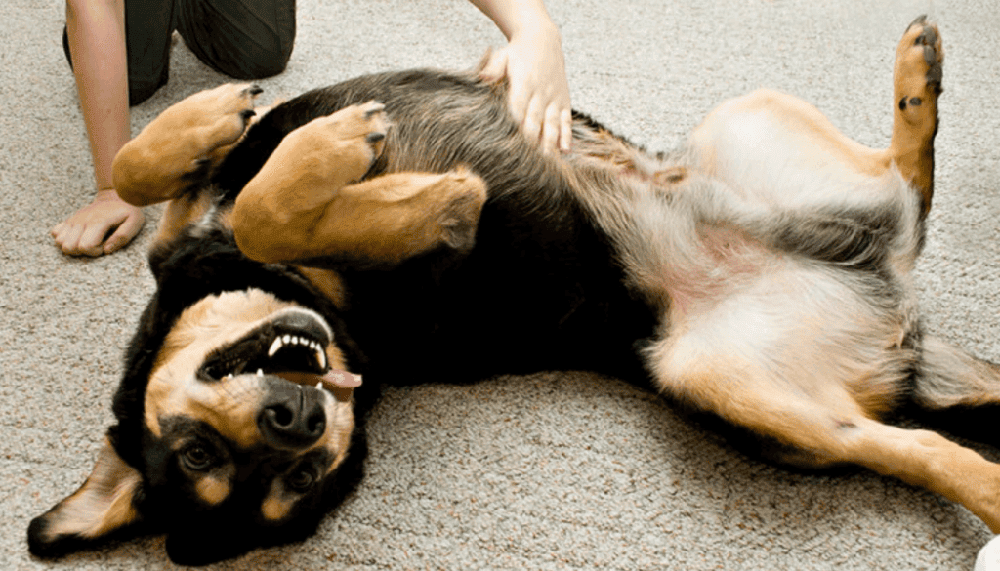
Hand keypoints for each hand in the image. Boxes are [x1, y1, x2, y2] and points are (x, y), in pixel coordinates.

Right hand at [52, 188, 145, 255]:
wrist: (115, 196)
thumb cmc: (127, 211)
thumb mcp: (134, 222)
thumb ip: (123, 237)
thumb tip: (106, 250)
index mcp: (98, 221)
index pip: (85, 246)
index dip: (95, 252)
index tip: (105, 245)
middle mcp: (81, 220)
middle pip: (68, 247)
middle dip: (83, 252)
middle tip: (97, 244)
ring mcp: (73, 220)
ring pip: (59, 242)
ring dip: (73, 246)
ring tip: (88, 240)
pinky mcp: (68, 220)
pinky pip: (55, 234)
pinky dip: (65, 239)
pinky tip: (79, 236)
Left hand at [480, 22, 571, 153]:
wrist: (543, 38)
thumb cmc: (517, 52)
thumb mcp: (503, 55)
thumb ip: (493, 68)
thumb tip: (483, 77)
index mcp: (524, 83)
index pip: (518, 108)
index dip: (514, 126)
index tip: (509, 145)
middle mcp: (541, 92)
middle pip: (535, 121)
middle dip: (531, 142)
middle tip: (526, 164)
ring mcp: (554, 98)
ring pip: (553, 124)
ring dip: (550, 144)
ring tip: (546, 163)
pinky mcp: (564, 100)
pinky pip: (567, 120)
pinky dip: (567, 135)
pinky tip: (565, 151)